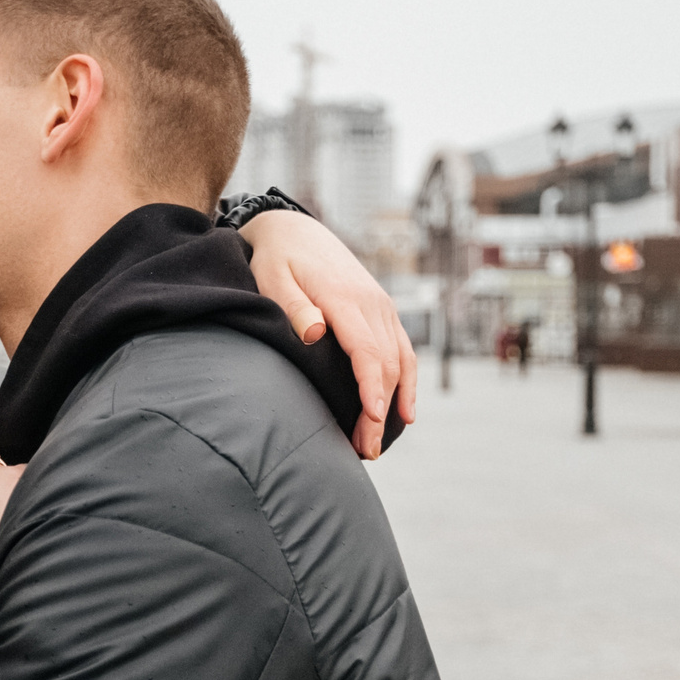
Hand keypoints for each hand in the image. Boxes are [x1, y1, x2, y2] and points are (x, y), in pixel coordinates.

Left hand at [242, 209, 417, 458]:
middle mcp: (372, 303)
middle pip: (387, 365)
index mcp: (345, 298)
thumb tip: (314, 334)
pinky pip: (403, 350)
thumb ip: (294, 307)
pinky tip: (404, 412)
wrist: (295, 230)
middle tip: (364, 450)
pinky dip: (407, 382)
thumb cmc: (277, 259)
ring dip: (395, 403)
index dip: (371, 389)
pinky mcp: (383, 311)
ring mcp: (382, 307)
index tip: (371, 420)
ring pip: (401, 360)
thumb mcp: (273, 278)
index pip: (367, 351)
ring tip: (378, 441)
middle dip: (379, 412)